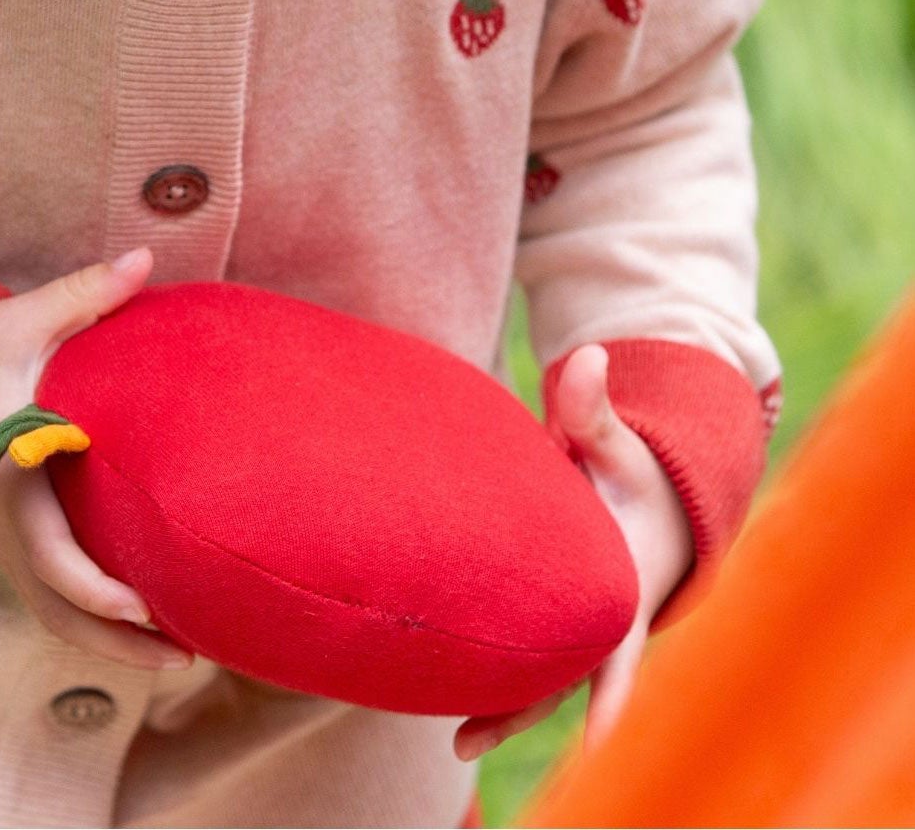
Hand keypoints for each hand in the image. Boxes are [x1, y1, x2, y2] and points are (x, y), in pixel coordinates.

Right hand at [0, 243, 194, 672]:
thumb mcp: (18, 323)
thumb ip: (81, 295)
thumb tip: (143, 259)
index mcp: (5, 482)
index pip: (50, 557)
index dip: (96, 590)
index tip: (142, 607)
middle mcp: (2, 528)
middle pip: (59, 612)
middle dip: (120, 643)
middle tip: (187, 653)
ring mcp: (0, 545)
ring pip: (53, 617)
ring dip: (109, 644)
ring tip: (177, 655)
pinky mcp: (6, 545)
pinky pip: (48, 601)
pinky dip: (90, 622)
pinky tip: (139, 621)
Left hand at [453, 342, 693, 760]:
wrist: (652, 507)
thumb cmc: (632, 475)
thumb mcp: (619, 443)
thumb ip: (594, 408)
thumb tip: (586, 354)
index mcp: (624, 589)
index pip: (616, 648)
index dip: (608, 694)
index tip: (598, 740)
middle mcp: (602, 623)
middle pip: (564, 679)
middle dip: (521, 712)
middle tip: (465, 742)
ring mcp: (579, 633)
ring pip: (541, 682)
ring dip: (502, 710)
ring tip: (453, 742)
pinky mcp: (555, 630)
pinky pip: (527, 664)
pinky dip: (496, 682)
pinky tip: (444, 695)